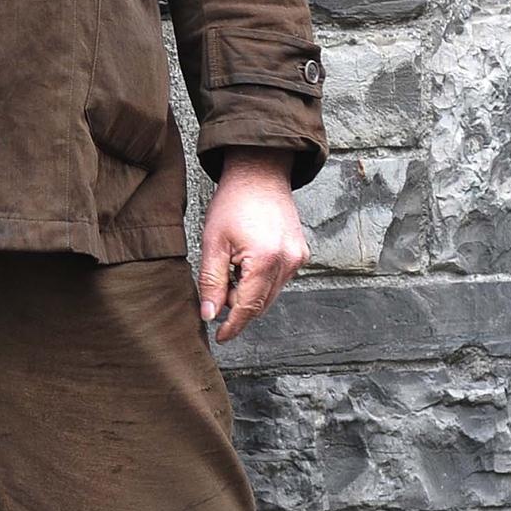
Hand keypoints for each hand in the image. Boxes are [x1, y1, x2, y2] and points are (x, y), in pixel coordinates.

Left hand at [198, 149, 307, 343]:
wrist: (260, 174)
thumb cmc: (233, 202)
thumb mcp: (213, 242)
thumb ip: (211, 282)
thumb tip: (209, 315)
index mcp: (266, 260)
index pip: (248, 307)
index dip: (232, 326)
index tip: (220, 337)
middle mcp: (289, 262)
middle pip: (260, 304)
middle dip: (237, 307)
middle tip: (217, 292)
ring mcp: (298, 258)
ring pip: (270, 294)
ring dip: (249, 293)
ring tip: (230, 269)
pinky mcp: (301, 254)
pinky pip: (279, 280)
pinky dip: (261, 281)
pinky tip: (246, 263)